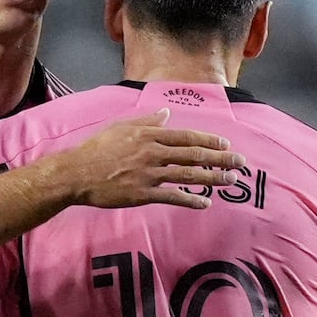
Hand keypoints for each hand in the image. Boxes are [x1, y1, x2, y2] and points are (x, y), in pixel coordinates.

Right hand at [60, 108, 245, 209]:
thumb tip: (166, 114)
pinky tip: (205, 202)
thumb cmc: (96, 149)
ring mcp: (149, 174)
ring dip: (212, 178)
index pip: (186, 136)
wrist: (76, 173)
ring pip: (188, 174)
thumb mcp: (120, 127)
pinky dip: (191, 199)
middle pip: (194, 154)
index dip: (209, 140)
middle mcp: (153, 153)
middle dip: (220, 158)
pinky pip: (172, 197)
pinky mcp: (143, 194)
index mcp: (149, 135)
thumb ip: (146, 121)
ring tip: (230, 181)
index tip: (226, 144)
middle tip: (240, 162)